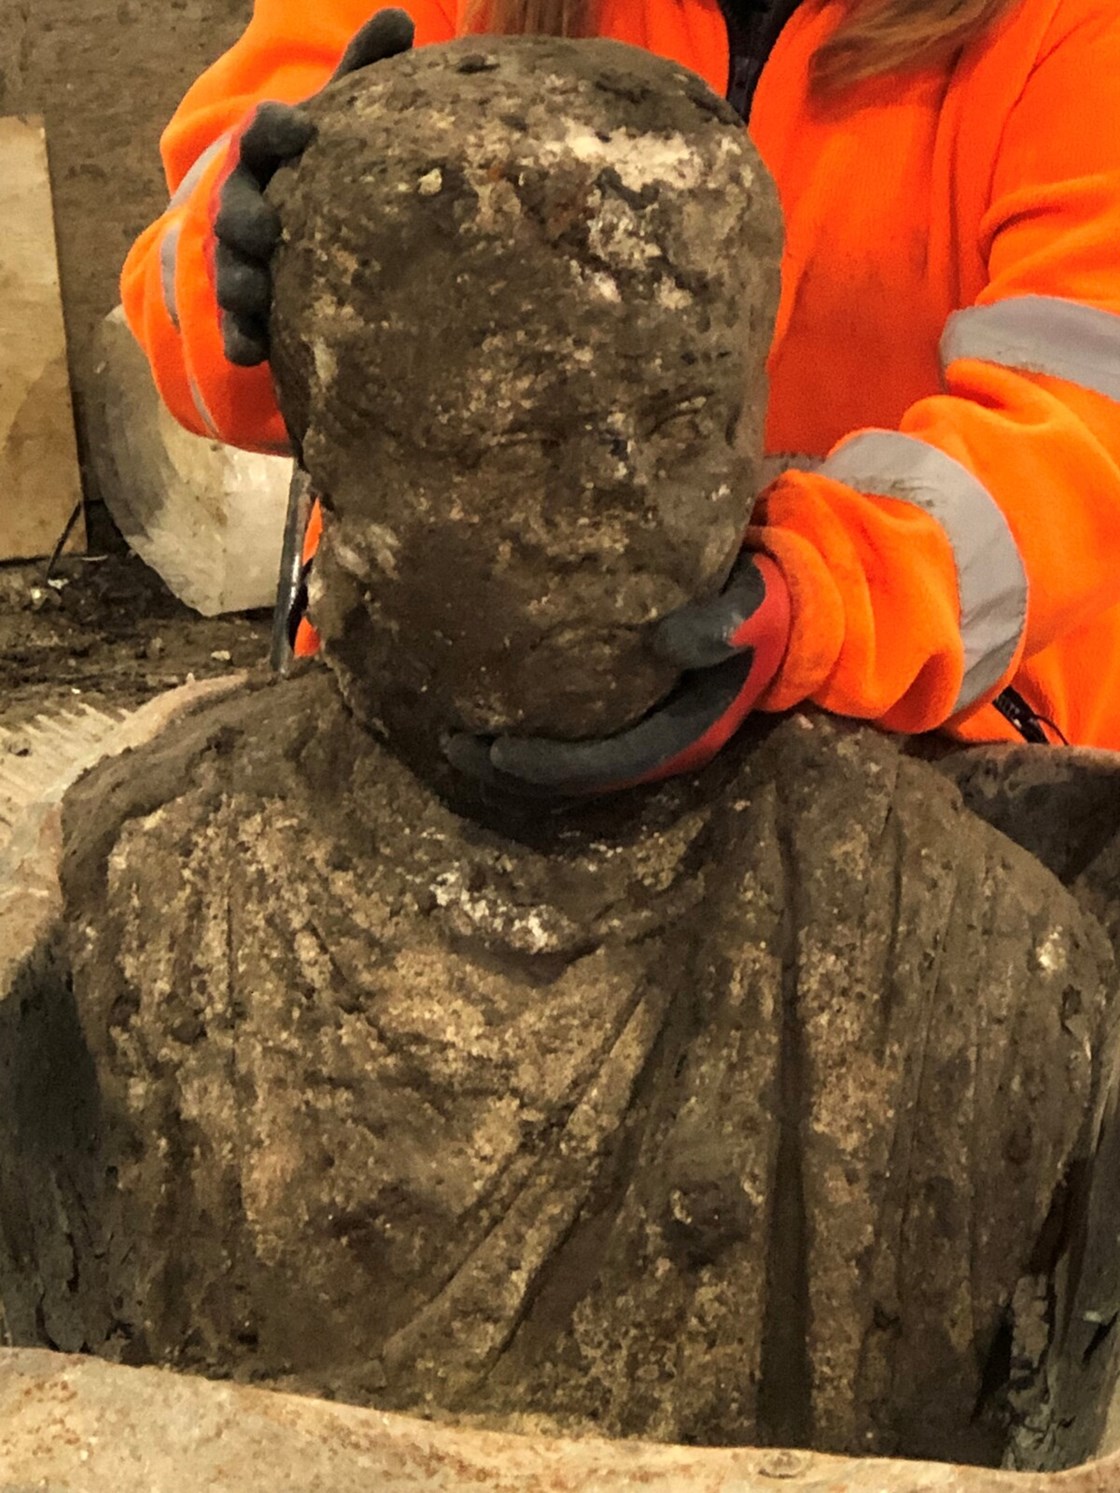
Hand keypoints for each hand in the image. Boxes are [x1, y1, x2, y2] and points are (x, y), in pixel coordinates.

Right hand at [211, 8, 414, 365]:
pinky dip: (241, 338)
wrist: (297, 232)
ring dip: (239, 284)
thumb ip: (363, 74)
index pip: (263, 133)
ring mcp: (242, 261)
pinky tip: (252, 355)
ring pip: (232, 271)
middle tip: (269, 230)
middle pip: (235, 209)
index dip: (277, 130)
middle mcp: (246, 205)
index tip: (303, 130)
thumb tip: (400, 19)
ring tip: (254, 298)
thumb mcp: (347, 123)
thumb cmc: (327, 171)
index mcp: (268, 155)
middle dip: (245, 219)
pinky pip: (238, 326)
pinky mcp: (250, 311)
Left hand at [445, 552, 791, 795]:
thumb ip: (719, 625)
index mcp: (686, 735)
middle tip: (449, 741)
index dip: (547, 765)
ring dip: (510, 759)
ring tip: (452, 734)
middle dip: (509, 769)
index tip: (492, 747)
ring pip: (568, 765)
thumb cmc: (768, 604)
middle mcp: (661, 747)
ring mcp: (647, 733)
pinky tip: (486, 708)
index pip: (604, 765)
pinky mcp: (633, 711)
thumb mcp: (754, 610)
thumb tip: (666, 642)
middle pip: (573, 779)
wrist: (791, 606)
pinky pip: (574, 736)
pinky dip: (529, 732)